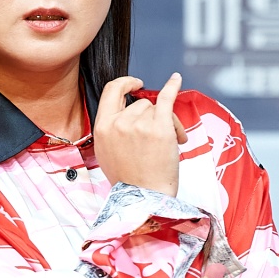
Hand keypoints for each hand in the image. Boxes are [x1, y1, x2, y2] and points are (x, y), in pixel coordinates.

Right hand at [92, 72, 187, 197]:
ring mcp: (139, 124)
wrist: (145, 197)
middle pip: (140, 104)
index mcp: (102, 128)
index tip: (133, 85)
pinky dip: (172, 87)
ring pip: (156, 108)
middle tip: (158, 136)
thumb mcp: (106, 153)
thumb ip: (111, 130)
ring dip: (166, 122)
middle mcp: (119, 123)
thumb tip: (123, 114)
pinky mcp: (159, 127)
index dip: (124, 84)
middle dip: (151, 116)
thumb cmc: (129, 181)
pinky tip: (176, 79)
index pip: (111, 91)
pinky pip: (166, 99)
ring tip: (170, 143)